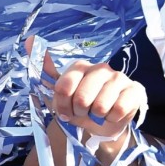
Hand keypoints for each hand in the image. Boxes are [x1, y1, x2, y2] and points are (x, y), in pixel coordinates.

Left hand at [25, 35, 146, 137]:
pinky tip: (112, 114)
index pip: (64, 87)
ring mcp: (119, 78)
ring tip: (97, 114)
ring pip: (100, 106)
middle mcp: (100, 68)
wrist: (103, 126)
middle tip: (83, 113)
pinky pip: (118, 110)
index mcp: (80, 67)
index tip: (65, 112)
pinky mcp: (135, 90)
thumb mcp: (59, 95)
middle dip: (79, 113)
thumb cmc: (80, 109)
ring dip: (96, 117)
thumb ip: (44, 71)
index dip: (62, 105)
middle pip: (81, 98)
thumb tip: (29, 39)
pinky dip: (112, 118)